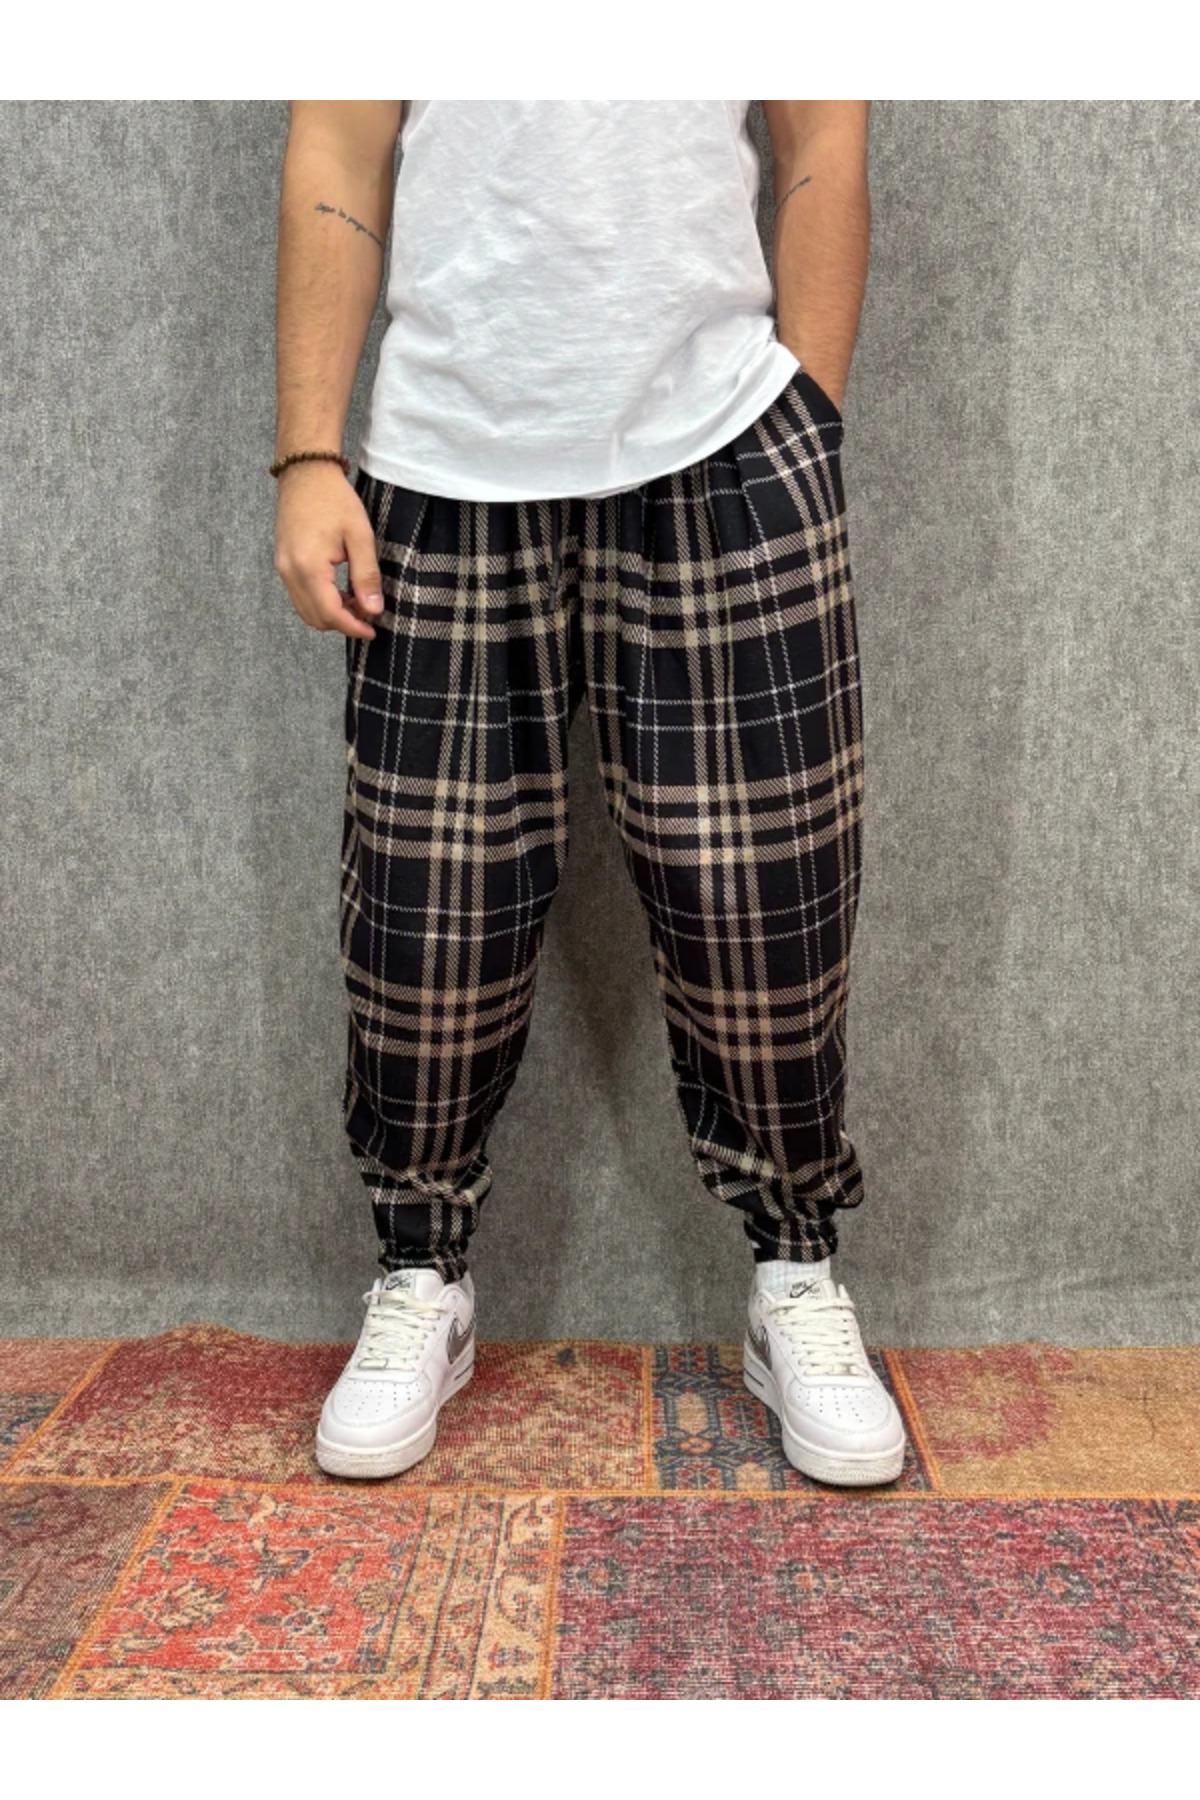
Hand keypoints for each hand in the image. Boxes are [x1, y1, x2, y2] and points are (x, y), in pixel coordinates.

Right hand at [273, 462, 382, 640]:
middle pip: (315, 617)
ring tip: (356, 602)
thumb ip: (366, 575)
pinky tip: (339, 591)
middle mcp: (289, 572)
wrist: (305, 473)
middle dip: (342, 623)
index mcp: (309, 567)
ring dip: (330, 614)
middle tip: (368, 613)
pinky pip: (299, 596)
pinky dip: (319, 602)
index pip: (330, 614)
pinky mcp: (282, 563)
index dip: (352, 627)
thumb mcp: (360, 536)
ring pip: (305, 610)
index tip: (372, 631)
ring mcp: (282, 568)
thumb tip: (373, 610)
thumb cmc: (334, 499)